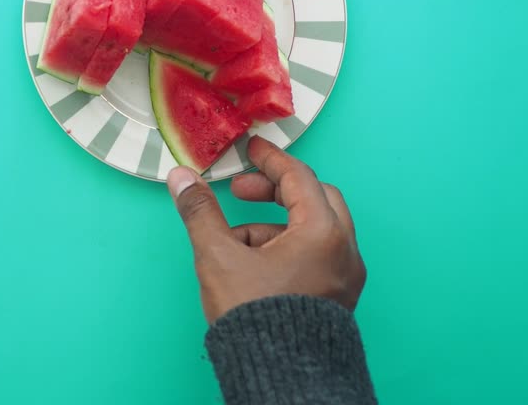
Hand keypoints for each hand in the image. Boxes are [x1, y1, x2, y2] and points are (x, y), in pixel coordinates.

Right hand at [167, 136, 365, 323]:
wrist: (280, 377)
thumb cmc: (257, 318)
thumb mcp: (220, 258)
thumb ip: (201, 212)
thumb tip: (182, 178)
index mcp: (323, 232)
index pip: (298, 177)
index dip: (270, 160)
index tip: (251, 150)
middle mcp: (344, 250)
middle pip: (315, 198)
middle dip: (276, 191)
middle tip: (242, 192)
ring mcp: (346, 276)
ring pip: (315, 230)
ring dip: (275, 225)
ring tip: (234, 243)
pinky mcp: (339, 298)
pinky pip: (317, 256)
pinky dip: (288, 249)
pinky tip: (253, 266)